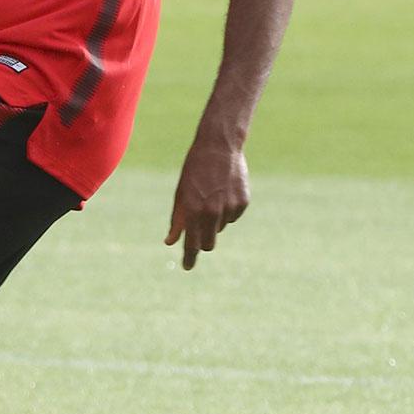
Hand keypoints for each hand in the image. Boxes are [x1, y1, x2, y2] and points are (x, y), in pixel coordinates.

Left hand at [165, 134, 248, 270]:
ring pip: (221, 227)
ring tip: (212, 196)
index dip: (189, 257)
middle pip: (209, 243)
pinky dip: (228, 210)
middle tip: (200, 233)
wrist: (219, 147)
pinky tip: (224, 191)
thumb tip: (170, 242)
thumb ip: (177, 220)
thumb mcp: (181, 194)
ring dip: (215, 219)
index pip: (192, 244)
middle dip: (204, 242)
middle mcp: (212, 212)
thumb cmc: (194, 170)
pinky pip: (233, 216)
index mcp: (193, 211)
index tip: (187, 266)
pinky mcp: (243, 203)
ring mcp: (230, 208)